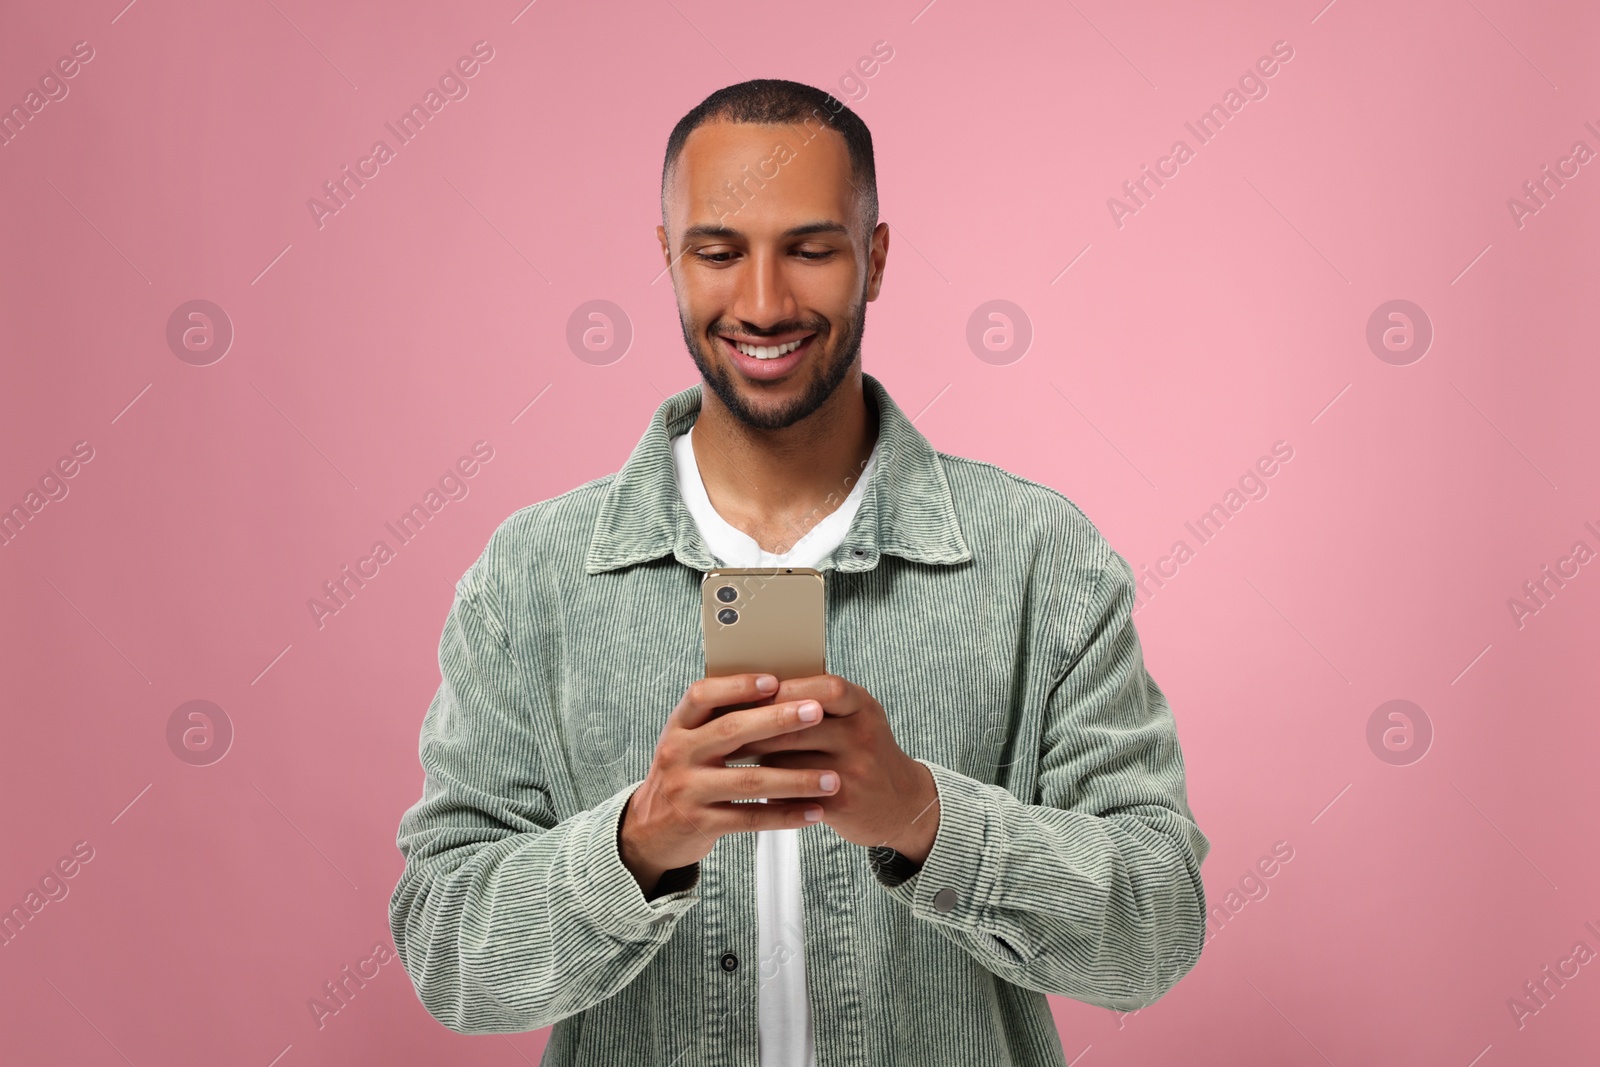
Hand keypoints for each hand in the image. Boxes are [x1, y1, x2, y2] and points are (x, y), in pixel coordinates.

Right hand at [619, 673, 838, 894]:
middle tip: (816, 713)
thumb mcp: (689, 742)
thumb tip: (776, 689)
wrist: (650, 831)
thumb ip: (720, 719)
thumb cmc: (685, 775)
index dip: (738, 685)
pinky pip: (750, 818)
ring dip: (796, 779)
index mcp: (679, 727)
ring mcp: (688, 790)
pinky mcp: (701, 823)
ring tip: (831, 779)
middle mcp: (679, 754)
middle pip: (732, 731)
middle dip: (779, 720)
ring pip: (749, 780)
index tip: (774, 680)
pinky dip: (785, 815)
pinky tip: (814, 812)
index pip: (703, 695)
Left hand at [725, 674, 940, 863]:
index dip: (788, 689)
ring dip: (757, 759)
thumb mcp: (856, 719)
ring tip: (730, 757)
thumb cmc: (864, 752)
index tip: (755, 692)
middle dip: (758, 725)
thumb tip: (759, 688)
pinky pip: (795, 793)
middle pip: (799, 724)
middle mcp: (862, 734)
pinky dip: (772, 790)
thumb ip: (819, 702)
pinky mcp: (843, 802)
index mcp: (862, 706)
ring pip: (791, 760)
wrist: (901, 804)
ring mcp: (855, 770)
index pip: (825, 688)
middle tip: (724, 727)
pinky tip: (756, 787)